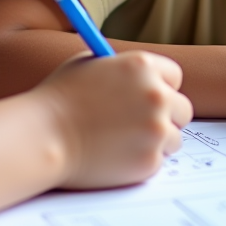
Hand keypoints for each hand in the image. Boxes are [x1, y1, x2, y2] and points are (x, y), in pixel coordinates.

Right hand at [34, 51, 192, 188]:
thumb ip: (120, 67)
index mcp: (142, 66)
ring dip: (155, 141)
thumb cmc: (59, 98)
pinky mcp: (150, 161)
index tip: (148, 97)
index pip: (174, 76)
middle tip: (141, 124)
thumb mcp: (88, 64)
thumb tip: (139, 74)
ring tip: (122, 141)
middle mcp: (156, 95)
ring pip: (173, 137)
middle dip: (165, 116)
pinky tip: (115, 155)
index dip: (161, 87)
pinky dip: (140, 160)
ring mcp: (156, 129)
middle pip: (182, 108)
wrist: (43, 136)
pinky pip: (157, 160)